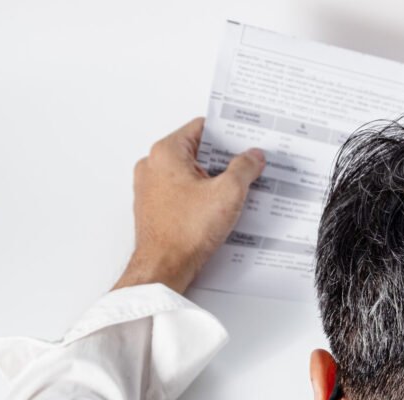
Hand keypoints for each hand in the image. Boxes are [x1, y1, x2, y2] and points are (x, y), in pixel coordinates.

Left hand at [113, 118, 264, 293]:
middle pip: (196, 151)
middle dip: (223, 160)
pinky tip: (218, 210)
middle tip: (246, 168)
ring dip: (212, 180)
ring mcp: (150, 188)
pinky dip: (200, 197)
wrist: (163, 267)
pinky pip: (182, 193)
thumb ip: (244, 168)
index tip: (245, 140)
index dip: (227, 134)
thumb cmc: (185, 232)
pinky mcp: (154, 208)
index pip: (201, 128)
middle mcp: (152, 166)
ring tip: (235, 192)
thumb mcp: (228, 193)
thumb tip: (253, 157)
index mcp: (166, 153)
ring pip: (189, 173)